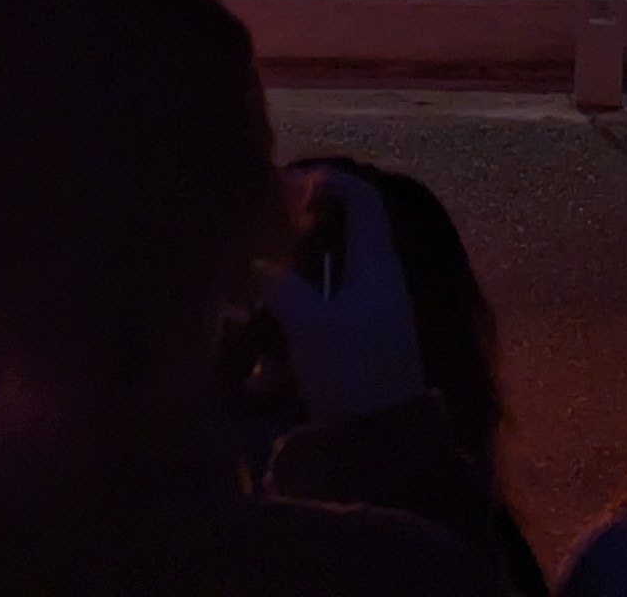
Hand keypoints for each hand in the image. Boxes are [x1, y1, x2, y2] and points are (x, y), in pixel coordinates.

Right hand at [264, 167, 425, 422]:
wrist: (382, 445)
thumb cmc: (354, 371)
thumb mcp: (310, 323)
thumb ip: (279, 285)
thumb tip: (256, 265)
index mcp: (375, 267)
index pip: (362, 201)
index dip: (328, 181)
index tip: (285, 182)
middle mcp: (371, 286)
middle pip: (329, 245)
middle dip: (285, 250)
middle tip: (247, 252)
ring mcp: (360, 322)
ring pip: (310, 290)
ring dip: (275, 306)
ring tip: (243, 329)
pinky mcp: (346, 354)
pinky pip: (307, 332)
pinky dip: (281, 345)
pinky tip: (260, 378)